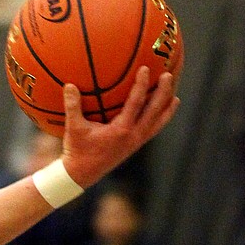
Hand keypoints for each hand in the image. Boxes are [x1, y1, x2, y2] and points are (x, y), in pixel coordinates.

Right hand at [61, 67, 178, 189]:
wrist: (80, 175)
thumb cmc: (76, 150)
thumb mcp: (73, 128)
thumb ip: (72, 106)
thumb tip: (69, 85)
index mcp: (120, 130)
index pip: (136, 103)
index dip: (142, 85)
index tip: (146, 69)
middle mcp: (132, 136)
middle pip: (154, 111)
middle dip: (163, 92)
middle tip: (168, 75)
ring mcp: (135, 143)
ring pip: (157, 124)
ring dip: (167, 110)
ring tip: (175, 97)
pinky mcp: (133, 147)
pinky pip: (152, 131)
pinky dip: (159, 121)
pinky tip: (161, 114)